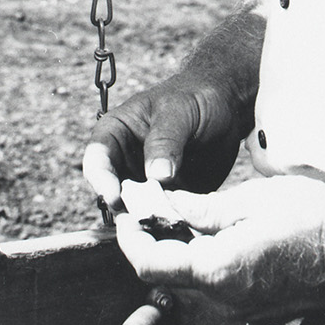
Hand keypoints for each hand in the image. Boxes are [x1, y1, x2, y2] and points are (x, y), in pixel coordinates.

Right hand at [83, 70, 247, 212]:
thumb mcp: (178, 112)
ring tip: (168, 223)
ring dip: (149, 220)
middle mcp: (126, 162)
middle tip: (145, 218)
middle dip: (126, 208)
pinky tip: (185, 226)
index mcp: (116, 133)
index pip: (97, 160)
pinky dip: (171, 224)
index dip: (101, 180)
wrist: (228, 108)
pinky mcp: (170, 199)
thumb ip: (165, 140)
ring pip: (138, 210)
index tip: (116, 198)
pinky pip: (164, 217)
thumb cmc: (196, 98)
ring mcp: (147, 183)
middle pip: (113, 192)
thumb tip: (157, 176)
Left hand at [112, 176, 324, 320]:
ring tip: (176, 215)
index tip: (125, 213)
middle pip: (168, 276)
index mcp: (218, 270)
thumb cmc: (311, 215)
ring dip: (177, 252)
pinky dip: (203, 261)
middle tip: (147, 209)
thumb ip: (199, 210)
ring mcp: (245, 307)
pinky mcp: (260, 306)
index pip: (150, 264)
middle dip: (150, 243)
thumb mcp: (248, 200)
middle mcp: (227, 299)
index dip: (129, 238)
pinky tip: (209, 233)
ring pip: (192, 282)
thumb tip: (161, 205)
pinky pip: (218, 286)